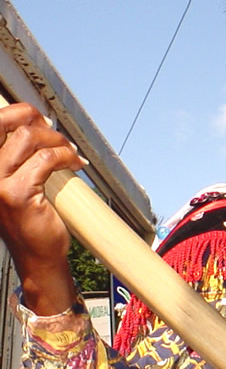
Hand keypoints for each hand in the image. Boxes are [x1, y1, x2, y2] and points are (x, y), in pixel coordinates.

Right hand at [0, 103, 86, 313]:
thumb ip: (20, 156)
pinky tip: (74, 165)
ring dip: (58, 142)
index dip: (20, 113)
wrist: (37, 255)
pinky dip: (66, 156)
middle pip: (8, 122)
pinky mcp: (16, 194)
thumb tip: (37, 125)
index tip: (41, 122)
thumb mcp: (18, 181)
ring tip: (70, 154)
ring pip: (29, 138)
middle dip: (39, 123)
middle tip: (58, 137)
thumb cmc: (30, 219)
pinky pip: (47, 159)